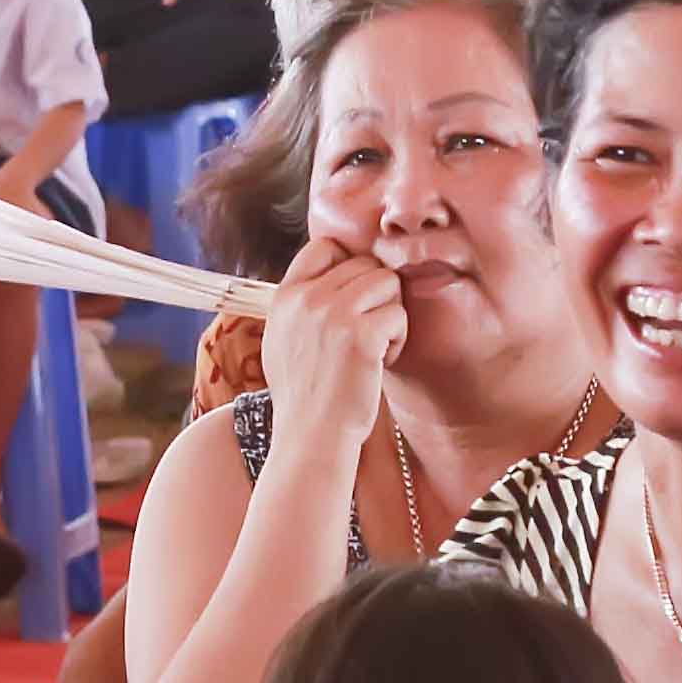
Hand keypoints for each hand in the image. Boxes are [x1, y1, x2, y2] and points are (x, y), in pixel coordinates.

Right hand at [252, 232, 411, 449]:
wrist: (312, 436)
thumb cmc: (304, 394)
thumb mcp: (283, 339)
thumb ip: (302, 303)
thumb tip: (333, 270)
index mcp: (286, 296)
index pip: (325, 246)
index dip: (348, 264)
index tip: (354, 298)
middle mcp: (307, 298)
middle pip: (365, 264)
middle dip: (375, 296)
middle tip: (366, 334)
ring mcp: (333, 314)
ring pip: (387, 284)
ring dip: (389, 314)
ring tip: (373, 348)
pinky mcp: (362, 335)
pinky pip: (399, 315)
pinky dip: (397, 340)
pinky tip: (378, 364)